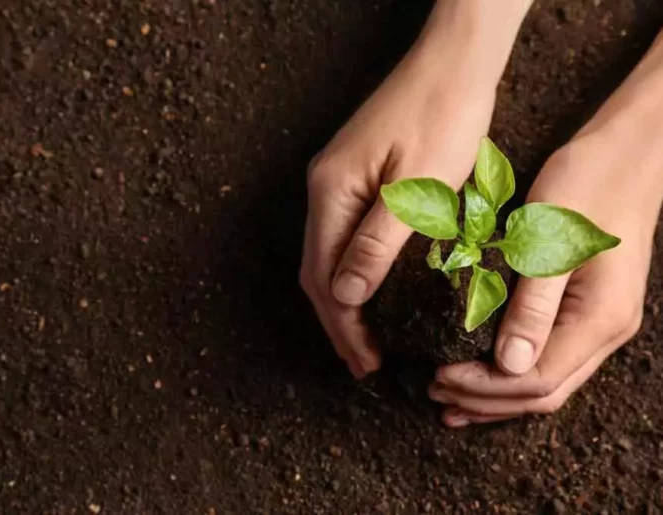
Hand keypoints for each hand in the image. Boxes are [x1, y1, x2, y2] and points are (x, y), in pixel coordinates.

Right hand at [300, 1, 531, 377]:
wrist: (454, 62)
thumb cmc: (444, 116)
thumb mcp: (419, 187)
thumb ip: (378, 244)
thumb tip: (345, 296)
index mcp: (332, 191)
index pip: (324, 276)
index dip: (343, 325)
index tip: (367, 362)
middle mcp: (324, 188)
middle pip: (318, 270)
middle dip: (339, 321)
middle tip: (365, 364)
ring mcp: (337, 181)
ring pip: (328, 256)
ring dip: (345, 301)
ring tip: (366, 340)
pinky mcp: (356, 177)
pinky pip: (344, 237)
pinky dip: (355, 273)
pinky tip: (372, 291)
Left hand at [429, 31, 662, 424]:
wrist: (624, 155)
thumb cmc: (586, 187)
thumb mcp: (549, 242)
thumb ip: (532, 306)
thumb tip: (508, 364)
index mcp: (600, 319)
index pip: (538, 380)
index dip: (485, 388)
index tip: (438, 375)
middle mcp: (605, 332)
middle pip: (543, 393)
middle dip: (485, 400)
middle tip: (433, 391)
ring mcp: (598, 324)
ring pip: (545, 382)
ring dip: (494, 394)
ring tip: (448, 397)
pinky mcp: (584, 311)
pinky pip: (546, 358)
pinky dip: (508, 372)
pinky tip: (478, 372)